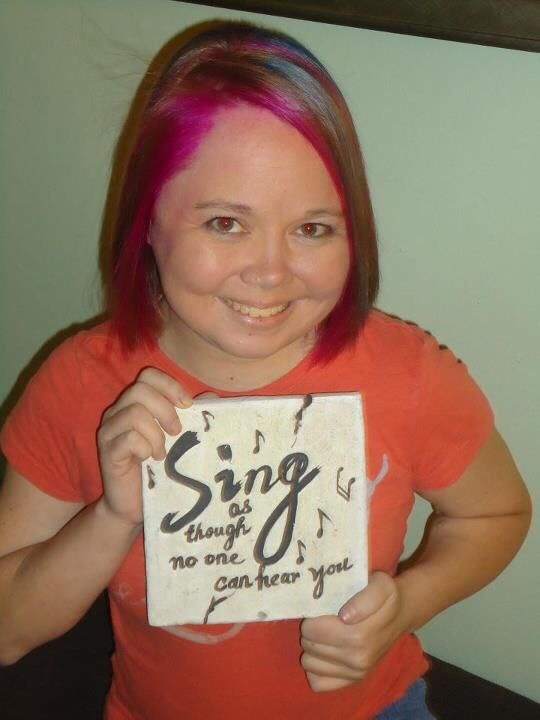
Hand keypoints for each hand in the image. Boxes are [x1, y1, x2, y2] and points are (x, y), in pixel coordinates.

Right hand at [97, 368, 191, 526]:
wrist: (133, 505)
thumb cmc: (157, 469)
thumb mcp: (178, 440)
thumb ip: (192, 417)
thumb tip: (213, 398)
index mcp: (134, 403)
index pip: (148, 375)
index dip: (170, 386)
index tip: (188, 405)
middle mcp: (117, 412)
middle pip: (140, 390)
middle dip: (166, 410)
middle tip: (177, 432)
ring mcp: (109, 431)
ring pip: (134, 413)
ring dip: (156, 433)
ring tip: (163, 452)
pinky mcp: (108, 452)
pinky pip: (128, 439)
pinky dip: (146, 448)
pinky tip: (152, 460)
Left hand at [300, 572, 407, 691]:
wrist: (400, 616)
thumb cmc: (386, 597)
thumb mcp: (381, 585)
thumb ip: (365, 598)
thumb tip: (345, 617)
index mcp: (362, 635)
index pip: (315, 630)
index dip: (313, 617)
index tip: (324, 608)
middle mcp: (359, 659)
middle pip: (310, 644)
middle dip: (311, 629)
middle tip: (323, 619)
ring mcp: (355, 673)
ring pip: (308, 662)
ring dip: (312, 647)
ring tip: (326, 634)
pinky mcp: (352, 683)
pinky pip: (317, 682)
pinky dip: (316, 667)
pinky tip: (326, 652)